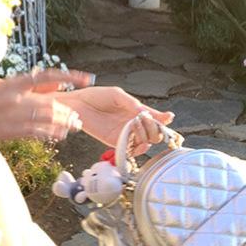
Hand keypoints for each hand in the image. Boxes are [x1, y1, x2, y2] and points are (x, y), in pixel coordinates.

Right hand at [0, 68, 94, 142]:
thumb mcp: (6, 88)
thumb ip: (32, 87)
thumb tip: (58, 87)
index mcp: (16, 82)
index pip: (49, 76)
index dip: (70, 76)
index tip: (87, 78)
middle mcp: (19, 97)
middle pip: (54, 103)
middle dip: (69, 111)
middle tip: (78, 117)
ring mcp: (17, 114)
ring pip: (51, 118)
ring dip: (65, 123)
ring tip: (73, 126)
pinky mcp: (15, 130)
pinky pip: (42, 132)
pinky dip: (54, 133)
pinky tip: (60, 135)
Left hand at [59, 85, 174, 154]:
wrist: (77, 105)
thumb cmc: (96, 96)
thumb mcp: (117, 95)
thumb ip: (132, 104)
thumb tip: (146, 114)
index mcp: (136, 110)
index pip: (155, 117)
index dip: (164, 119)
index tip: (168, 118)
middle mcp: (133, 123)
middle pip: (153, 133)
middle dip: (156, 130)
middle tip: (149, 123)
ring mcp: (125, 134)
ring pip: (145, 142)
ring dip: (147, 139)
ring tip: (139, 130)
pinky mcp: (114, 142)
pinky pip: (130, 150)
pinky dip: (137, 150)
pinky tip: (138, 144)